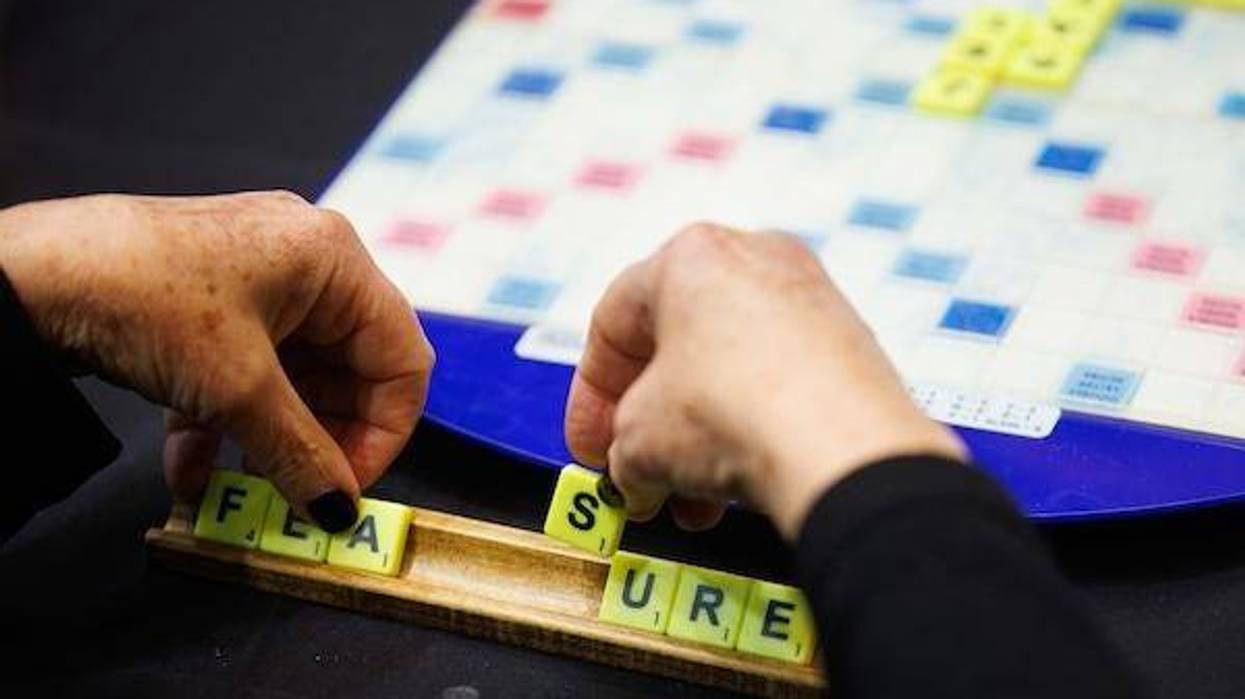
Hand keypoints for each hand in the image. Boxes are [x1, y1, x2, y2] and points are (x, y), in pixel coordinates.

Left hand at [0, 192, 433, 531]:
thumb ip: (301, 455)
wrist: (26, 271)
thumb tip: (339, 510)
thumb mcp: (236, 390)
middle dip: (324, 438)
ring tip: (245, 488)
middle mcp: (306, 261)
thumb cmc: (141, 295)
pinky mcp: (212, 299)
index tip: (348, 485)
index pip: (401, 357)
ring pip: (295, 375)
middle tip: (301, 493)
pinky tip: (195, 470)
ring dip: (272, 437)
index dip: (385, 430)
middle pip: (350, 369)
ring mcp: (257, 278)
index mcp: (335, 260)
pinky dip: (228, 419)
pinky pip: (245, 368)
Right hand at [564, 224, 964, 540]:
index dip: (592, 397)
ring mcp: (810, 300)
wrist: (843, 448)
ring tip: (691, 502)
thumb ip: (621, 450)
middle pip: (677, 350)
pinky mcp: (850, 345)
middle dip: (650, 425)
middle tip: (637, 474)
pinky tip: (736, 485)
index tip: (591, 448)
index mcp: (689, 256)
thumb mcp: (638, 439)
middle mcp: (755, 260)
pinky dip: (749, 431)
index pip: (614, 324)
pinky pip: (778, 386)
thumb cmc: (732, 414)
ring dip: (697, 441)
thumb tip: (638, 477)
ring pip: (728, 373)